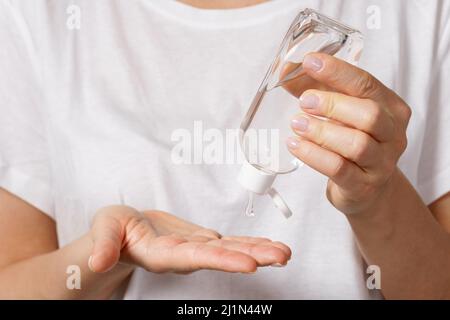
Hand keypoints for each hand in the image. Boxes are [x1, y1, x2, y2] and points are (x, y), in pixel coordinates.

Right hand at [88, 206, 290, 273]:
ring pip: (231, 249)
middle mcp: (185, 255)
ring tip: (285, 253)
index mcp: (162, 254)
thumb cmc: (114, 230)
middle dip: (253, 256)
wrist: (125, 230)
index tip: (249, 264)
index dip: (222, 260)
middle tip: (282, 257)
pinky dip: (250, 242)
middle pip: (222, 256)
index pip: (195, 258)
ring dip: (259, 250)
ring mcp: (196, 248)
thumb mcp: (104, 230)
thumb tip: (97, 259)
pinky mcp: (201, 240)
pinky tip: (268, 245)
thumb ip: (104, 244)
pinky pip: (229, 242)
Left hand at [287, 53, 411, 214]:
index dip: (338, 72)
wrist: (366, 189)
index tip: (310, 62)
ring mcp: (380, 163)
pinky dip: (314, 155)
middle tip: (305, 101)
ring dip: (322, 131)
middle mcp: (392, 134)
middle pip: (369, 114)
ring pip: (357, 144)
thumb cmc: (352, 142)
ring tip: (297, 124)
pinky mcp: (362, 185)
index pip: (367, 84)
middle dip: (333, 104)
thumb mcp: (338, 112)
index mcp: (391, 108)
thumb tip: (286, 70)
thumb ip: (315, 88)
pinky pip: (339, 168)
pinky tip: (296, 145)